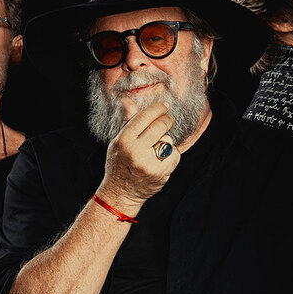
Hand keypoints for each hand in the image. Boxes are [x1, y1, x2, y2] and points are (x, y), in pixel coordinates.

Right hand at [96, 100, 179, 215]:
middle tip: (167, 122)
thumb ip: (128, 121)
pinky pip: (175, 155)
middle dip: (167, 121)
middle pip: (160, 126)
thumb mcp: (118, 141)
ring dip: (165, 142)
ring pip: (168, 141)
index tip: (165, 106)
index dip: (158, 108)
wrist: (120, 193)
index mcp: (123, 140)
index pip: (144, 116)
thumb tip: (127, 100)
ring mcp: (148, 163)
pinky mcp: (160, 173)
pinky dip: (171, 155)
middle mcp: (135, 151)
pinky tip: (161, 160)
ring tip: (155, 151)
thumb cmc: (119, 163)